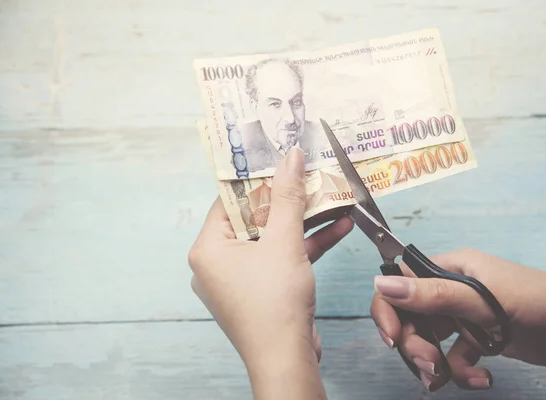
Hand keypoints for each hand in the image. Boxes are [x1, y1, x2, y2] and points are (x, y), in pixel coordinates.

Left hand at [188, 148, 353, 399]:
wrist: (287, 359)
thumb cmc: (274, 303)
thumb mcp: (284, 241)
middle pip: (254, 219)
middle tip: (306, 175)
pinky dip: (305, 246)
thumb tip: (291, 157)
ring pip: (272, 239)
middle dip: (287, 200)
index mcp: (208, 248)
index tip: (278, 161)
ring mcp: (240, 279)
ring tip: (330, 197)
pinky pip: (281, 259)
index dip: (255, 180)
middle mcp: (218, 263)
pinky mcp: (262, 291)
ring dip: (303, 222)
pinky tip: (337, 228)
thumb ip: (288, 197)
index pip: (229, 201)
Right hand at [371, 248, 545, 391]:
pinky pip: (452, 357)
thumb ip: (432, 294)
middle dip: (416, 345)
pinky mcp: (476, 339)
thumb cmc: (533, 302)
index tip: (393, 338)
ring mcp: (462, 316)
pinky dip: (460, 372)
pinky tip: (481, 378)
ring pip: (429, 340)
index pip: (401, 282)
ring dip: (435, 363)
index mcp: (448, 268)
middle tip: (431, 366)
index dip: (389, 308)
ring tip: (452, 378)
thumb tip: (382, 285)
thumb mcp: (481, 298)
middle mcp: (450, 290)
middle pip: (411, 317)